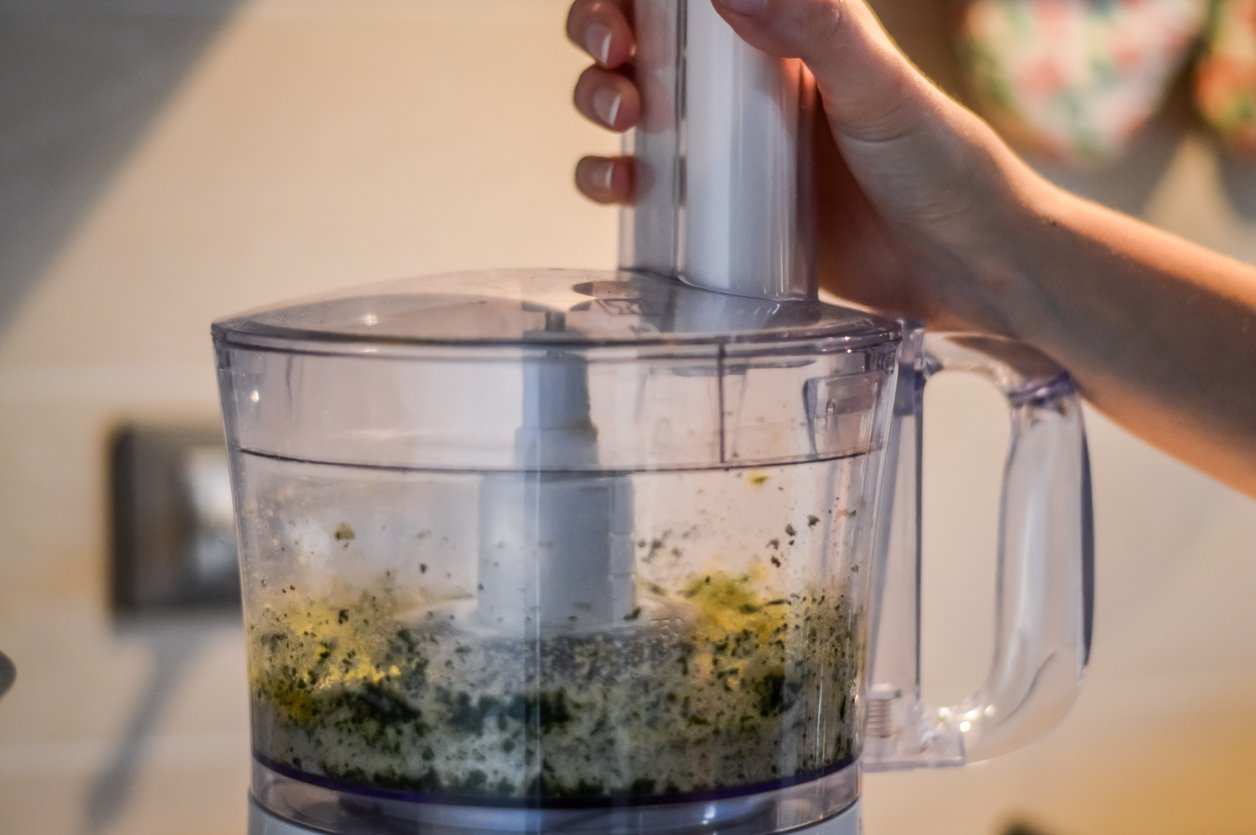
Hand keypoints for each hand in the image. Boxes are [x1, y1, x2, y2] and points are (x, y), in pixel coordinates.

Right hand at [566, 0, 1050, 337]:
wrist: (965, 271)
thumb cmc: (943, 169)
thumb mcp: (880, 90)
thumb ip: (818, 28)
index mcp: (783, 39)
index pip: (688, 1)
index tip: (623, 13)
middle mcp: (746, 91)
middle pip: (642, 43)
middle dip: (603, 39)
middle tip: (614, 62)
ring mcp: (729, 154)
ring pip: (631, 112)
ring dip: (597, 103)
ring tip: (619, 125)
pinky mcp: (723, 219)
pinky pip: (648, 192)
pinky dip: (612, 181)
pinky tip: (619, 189)